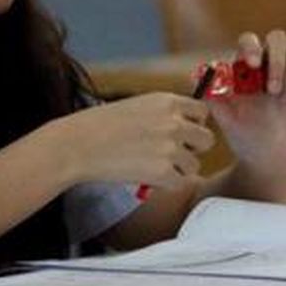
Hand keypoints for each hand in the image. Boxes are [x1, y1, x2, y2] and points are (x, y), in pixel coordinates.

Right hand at [48, 93, 214, 188]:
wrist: (78, 144)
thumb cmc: (100, 125)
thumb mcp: (137, 105)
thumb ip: (164, 113)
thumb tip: (183, 125)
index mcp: (167, 101)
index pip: (202, 112)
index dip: (193, 125)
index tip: (182, 134)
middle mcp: (174, 122)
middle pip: (207, 140)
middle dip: (192, 149)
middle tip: (171, 154)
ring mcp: (171, 147)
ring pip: (194, 165)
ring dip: (178, 169)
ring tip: (152, 166)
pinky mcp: (164, 172)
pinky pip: (180, 183)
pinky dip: (165, 184)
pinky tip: (146, 177)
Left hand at [208, 31, 285, 182]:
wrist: (265, 162)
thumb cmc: (241, 136)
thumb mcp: (224, 118)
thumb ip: (212, 95)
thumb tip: (197, 74)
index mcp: (246, 68)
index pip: (249, 41)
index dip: (251, 46)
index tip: (251, 64)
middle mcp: (268, 68)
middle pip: (278, 39)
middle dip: (277, 58)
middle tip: (271, 87)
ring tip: (280, 96)